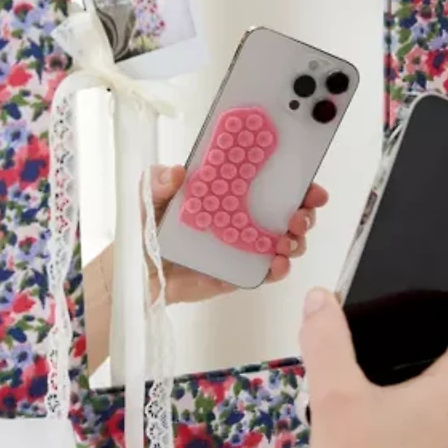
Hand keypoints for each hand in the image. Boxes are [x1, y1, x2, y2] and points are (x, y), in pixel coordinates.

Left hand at [149, 164, 328, 304]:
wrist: (138, 270)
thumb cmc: (149, 226)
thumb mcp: (151, 196)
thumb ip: (159, 181)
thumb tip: (177, 172)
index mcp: (231, 192)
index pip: (271, 182)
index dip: (295, 182)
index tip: (308, 183)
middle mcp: (245, 218)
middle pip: (288, 213)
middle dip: (304, 212)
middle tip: (302, 214)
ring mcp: (245, 248)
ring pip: (284, 243)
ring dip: (296, 241)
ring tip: (288, 241)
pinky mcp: (239, 275)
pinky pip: (266, 274)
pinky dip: (278, 269)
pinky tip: (277, 264)